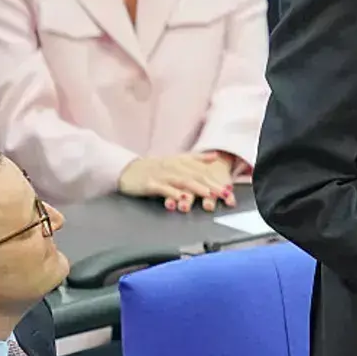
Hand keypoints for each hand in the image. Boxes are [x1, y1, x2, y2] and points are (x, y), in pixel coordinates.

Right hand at [118, 154, 235, 212]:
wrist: (128, 170)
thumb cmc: (154, 167)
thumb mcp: (176, 160)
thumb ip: (196, 159)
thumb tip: (215, 156)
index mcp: (181, 162)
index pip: (202, 171)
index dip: (216, 180)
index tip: (228, 189)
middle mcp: (173, 167)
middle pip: (196, 176)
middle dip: (211, 186)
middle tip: (224, 194)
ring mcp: (162, 175)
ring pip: (182, 181)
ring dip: (196, 188)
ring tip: (208, 195)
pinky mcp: (150, 184)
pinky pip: (163, 189)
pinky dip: (173, 194)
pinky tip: (181, 199)